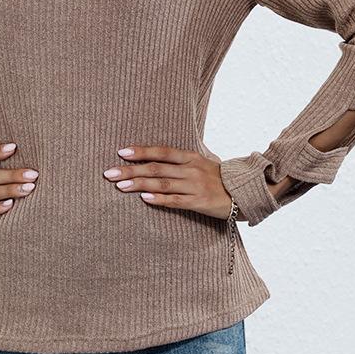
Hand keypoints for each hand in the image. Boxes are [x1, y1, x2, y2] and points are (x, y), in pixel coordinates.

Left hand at [102, 144, 235, 220]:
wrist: (245, 192)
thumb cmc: (220, 178)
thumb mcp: (203, 162)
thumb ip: (182, 160)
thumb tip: (157, 156)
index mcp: (191, 157)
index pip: (162, 151)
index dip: (141, 151)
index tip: (121, 152)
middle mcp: (191, 169)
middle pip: (156, 168)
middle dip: (131, 170)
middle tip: (109, 173)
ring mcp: (195, 186)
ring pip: (162, 184)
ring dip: (139, 184)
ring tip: (120, 186)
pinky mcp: (199, 202)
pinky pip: (175, 201)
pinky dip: (159, 199)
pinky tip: (144, 199)